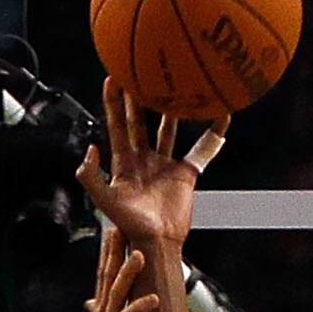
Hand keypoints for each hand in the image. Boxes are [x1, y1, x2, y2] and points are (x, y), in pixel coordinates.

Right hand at [69, 226, 160, 311]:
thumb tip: (97, 307)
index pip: (102, 277)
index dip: (106, 254)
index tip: (111, 232)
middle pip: (107, 278)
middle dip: (113, 252)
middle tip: (119, 228)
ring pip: (117, 294)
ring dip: (128, 274)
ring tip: (139, 255)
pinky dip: (140, 309)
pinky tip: (153, 299)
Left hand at [79, 81, 224, 254]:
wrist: (156, 243)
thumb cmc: (129, 225)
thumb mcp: (104, 201)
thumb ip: (90, 176)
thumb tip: (90, 148)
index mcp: (123, 162)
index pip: (116, 125)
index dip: (113, 102)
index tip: (112, 77)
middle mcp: (144, 159)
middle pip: (140, 120)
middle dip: (138, 95)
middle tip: (140, 68)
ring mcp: (165, 165)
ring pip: (168, 129)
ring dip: (171, 108)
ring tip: (176, 82)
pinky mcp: (185, 174)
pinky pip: (201, 151)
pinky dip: (212, 136)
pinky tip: (222, 117)